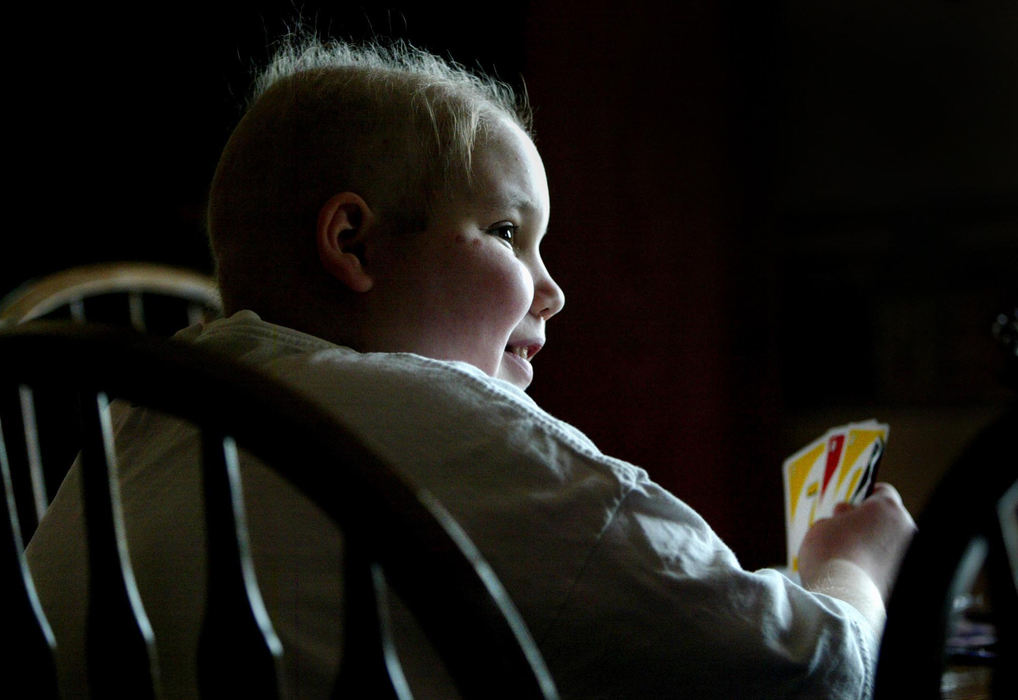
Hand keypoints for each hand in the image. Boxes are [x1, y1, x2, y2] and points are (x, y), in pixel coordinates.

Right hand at [798, 483, 916, 601]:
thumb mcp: (823, 525)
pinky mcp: (909, 581)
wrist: (843, 599)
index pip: (882, 492)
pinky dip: (882, 569)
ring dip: (878, 548)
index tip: (853, 505)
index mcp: (887, 508)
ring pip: (893, 545)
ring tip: (853, 559)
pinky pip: (895, 568)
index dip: (865, 497)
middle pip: (889, 519)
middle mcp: (907, 528)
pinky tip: (861, 576)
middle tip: (848, 533)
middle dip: (871, 524)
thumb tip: (846, 516)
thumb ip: (839, 517)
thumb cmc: (830, 555)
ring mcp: (912, 556)